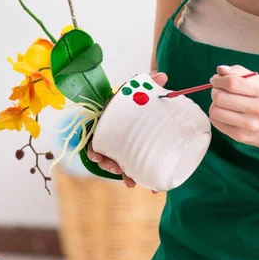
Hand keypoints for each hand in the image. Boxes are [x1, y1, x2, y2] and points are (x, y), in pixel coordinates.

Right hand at [87, 71, 168, 192]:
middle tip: (118, 171)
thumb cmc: (135, 97)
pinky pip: (128, 166)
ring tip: (131, 182)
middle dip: (109, 165)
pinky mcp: (127, 151)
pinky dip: (132, 175)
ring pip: (116, 162)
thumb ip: (149, 82)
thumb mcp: (139, 90)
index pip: (97, 136)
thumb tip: (163, 75)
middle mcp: (111, 133)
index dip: (94, 150)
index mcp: (109, 120)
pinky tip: (139, 183)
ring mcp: (118, 144)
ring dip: (123, 174)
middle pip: (104, 154)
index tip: (97, 157)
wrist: (140, 102)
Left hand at [208, 64, 258, 152]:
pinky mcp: (240, 136)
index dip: (218, 79)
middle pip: (220, 97)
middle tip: (219, 90)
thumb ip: (240, 72)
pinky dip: (216, 115)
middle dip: (215, 90)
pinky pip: (215, 122)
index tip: (216, 79)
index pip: (231, 83)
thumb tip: (220, 70)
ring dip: (215, 103)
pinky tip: (226, 113)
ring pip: (215, 110)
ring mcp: (248, 125)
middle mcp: (257, 109)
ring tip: (223, 102)